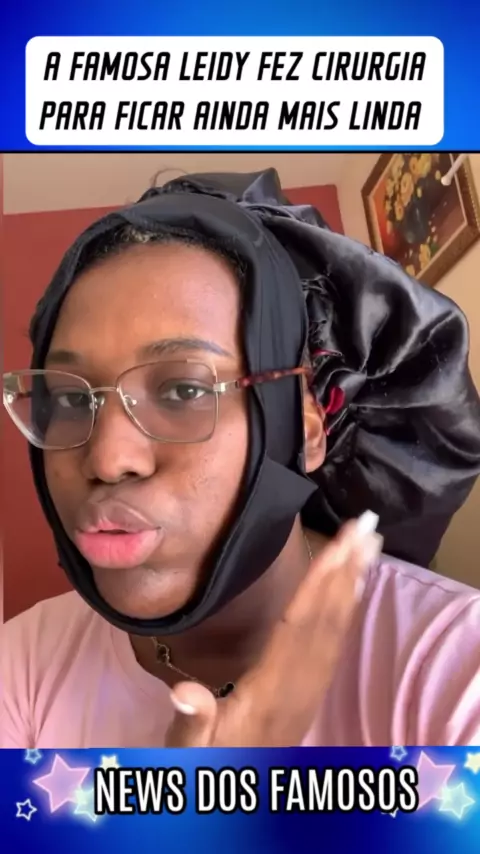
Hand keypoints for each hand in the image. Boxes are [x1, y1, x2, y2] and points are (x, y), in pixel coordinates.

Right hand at [165, 511, 381, 746]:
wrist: (239, 795)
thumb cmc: (208, 764)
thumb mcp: (191, 751)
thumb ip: (191, 723)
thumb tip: (183, 693)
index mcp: (272, 688)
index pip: (300, 625)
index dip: (320, 583)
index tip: (338, 545)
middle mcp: (300, 683)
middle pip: (328, 617)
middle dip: (348, 568)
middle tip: (368, 525)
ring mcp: (311, 685)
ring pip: (338, 626)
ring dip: (355, 581)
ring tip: (370, 544)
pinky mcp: (313, 687)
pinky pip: (337, 640)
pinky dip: (349, 607)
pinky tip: (356, 587)